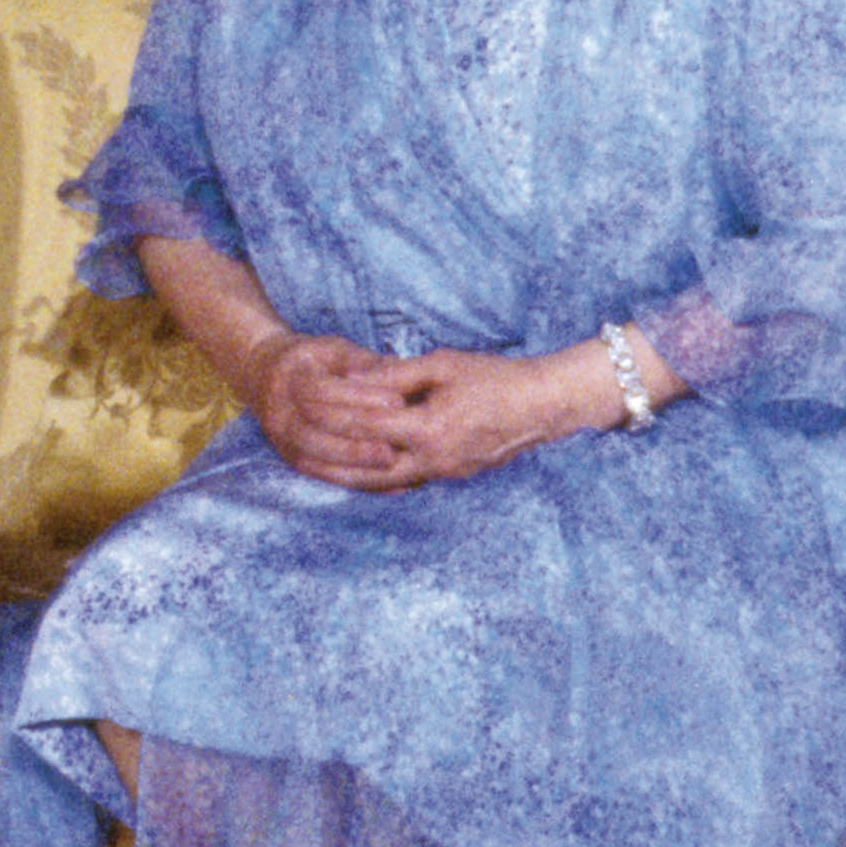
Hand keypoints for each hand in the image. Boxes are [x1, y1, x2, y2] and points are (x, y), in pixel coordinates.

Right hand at [243, 331, 424, 485]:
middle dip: (354, 440)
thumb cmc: (310, 360)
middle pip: (312, 431)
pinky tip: (382, 482)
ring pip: (312, 458)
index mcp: (287, 376)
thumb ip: (363, 362)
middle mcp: (277, 410)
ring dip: (352, 464)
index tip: (397, 401)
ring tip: (390, 463)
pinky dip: (350, 480)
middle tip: (395, 445)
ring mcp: (279, 437)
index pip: (320, 390)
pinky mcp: (288, 456)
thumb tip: (400, 372)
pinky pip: (318, 474)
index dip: (359, 396)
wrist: (262, 373)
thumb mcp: (333, 350)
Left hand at [267, 342, 587, 490]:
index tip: (303, 399)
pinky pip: (410, 479)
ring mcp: (446, 472)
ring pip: (388, 482)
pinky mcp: (455, 474)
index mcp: (429, 428)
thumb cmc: (494, 377)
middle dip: (333, 456)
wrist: (544, 404)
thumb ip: (393, 373)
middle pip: (368, 467)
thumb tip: (349, 376)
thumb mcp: (442, 364)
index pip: (366, 423)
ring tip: (322, 463)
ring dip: (354, 474)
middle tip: (301, 442)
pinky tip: (363, 468)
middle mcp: (435, 458)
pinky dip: (382, 475)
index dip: (332, 411)